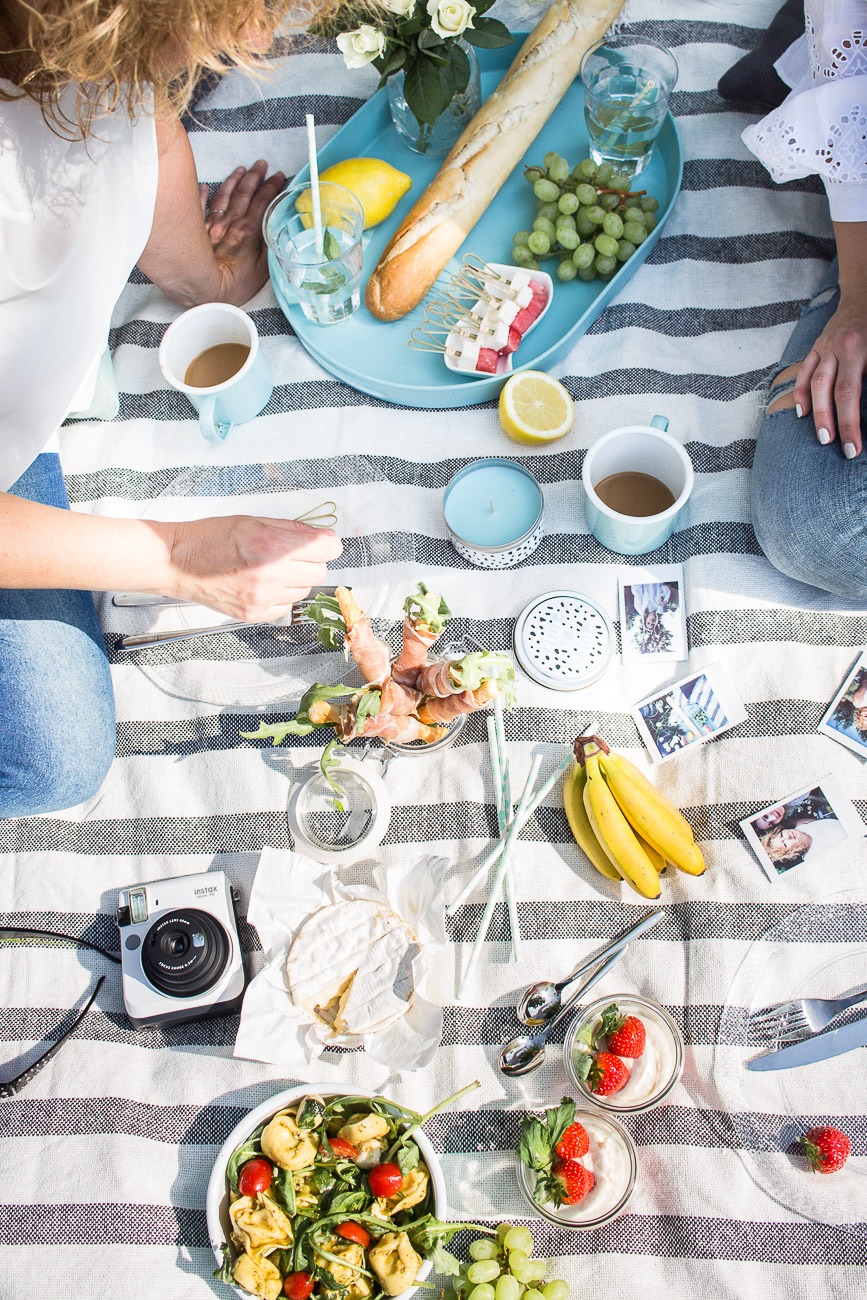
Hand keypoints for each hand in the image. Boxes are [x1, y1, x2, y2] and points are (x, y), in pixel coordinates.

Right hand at [166, 516, 342, 619]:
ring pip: (304, 590)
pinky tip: (263, 582)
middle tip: (292, 553)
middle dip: (312, 560)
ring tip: (272, 567)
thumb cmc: (209, 537)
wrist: (176, 562)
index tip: (322, 542)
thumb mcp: (253, 521)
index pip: (326, 550)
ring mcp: (262, 599)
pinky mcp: (254, 614)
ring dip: (296, 578)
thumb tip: (321, 536)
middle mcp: (270, 576)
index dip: (327, 543)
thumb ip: (291, 530)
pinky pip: (286, 605)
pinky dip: (281, 594)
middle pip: (319, 572)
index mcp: (271, 547)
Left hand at [200, 161, 285, 305]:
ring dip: (234, 180)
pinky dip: (203, 194)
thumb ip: (270, 249)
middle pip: (245, 193)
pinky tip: (206, 186)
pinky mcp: (198, 229)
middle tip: (261, 164)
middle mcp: (231, 223)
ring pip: (225, 195)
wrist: (201, 289)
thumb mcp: (261, 272)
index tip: (278, 176)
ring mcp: (213, 224)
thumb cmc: (232, 285)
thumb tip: (278, 233)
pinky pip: (201, 206)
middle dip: (255, 177)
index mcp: (249, 231)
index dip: (271, 188)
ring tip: (241, 169)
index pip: (263, 202)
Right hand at [794, 295, 866, 457]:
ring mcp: (824, 346)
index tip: (853, 447)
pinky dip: (802, 392)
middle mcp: (838, 347)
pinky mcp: (817, 346)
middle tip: (839, 448)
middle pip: (831, 391)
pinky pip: (805, 371)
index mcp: (857, 347)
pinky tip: (802, 413)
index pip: (850, 392)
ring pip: (815, 383)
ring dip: (817, 413)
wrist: (865, 292)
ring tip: (822, 437)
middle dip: (834, 422)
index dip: (850, 422)